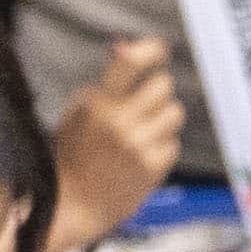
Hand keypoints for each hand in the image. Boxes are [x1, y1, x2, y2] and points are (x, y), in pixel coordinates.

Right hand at [56, 39, 184, 245]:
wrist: (75, 205)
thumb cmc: (76, 154)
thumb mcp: (79, 113)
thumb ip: (104, 81)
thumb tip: (125, 46)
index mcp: (97, 103)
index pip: (132, 62)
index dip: (151, 50)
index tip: (159, 50)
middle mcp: (119, 122)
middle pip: (164, 84)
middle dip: (158, 91)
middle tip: (144, 105)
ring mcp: (137, 145)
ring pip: (175, 112)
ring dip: (164, 119)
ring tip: (143, 132)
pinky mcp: (152, 168)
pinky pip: (174, 143)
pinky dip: (162, 148)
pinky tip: (142, 157)